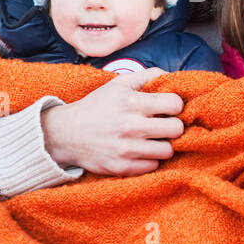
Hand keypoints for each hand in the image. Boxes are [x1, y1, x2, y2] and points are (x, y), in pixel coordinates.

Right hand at [41, 68, 184, 175]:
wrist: (66, 134)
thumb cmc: (97, 106)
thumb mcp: (118, 84)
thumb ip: (148, 76)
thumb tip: (173, 77)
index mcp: (131, 102)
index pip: (175, 104)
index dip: (175, 105)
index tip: (167, 108)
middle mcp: (130, 126)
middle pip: (176, 129)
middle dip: (172, 125)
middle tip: (163, 125)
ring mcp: (126, 149)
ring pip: (168, 151)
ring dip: (162, 144)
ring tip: (151, 139)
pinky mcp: (122, 168)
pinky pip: (153, 166)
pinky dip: (149, 159)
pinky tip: (139, 151)